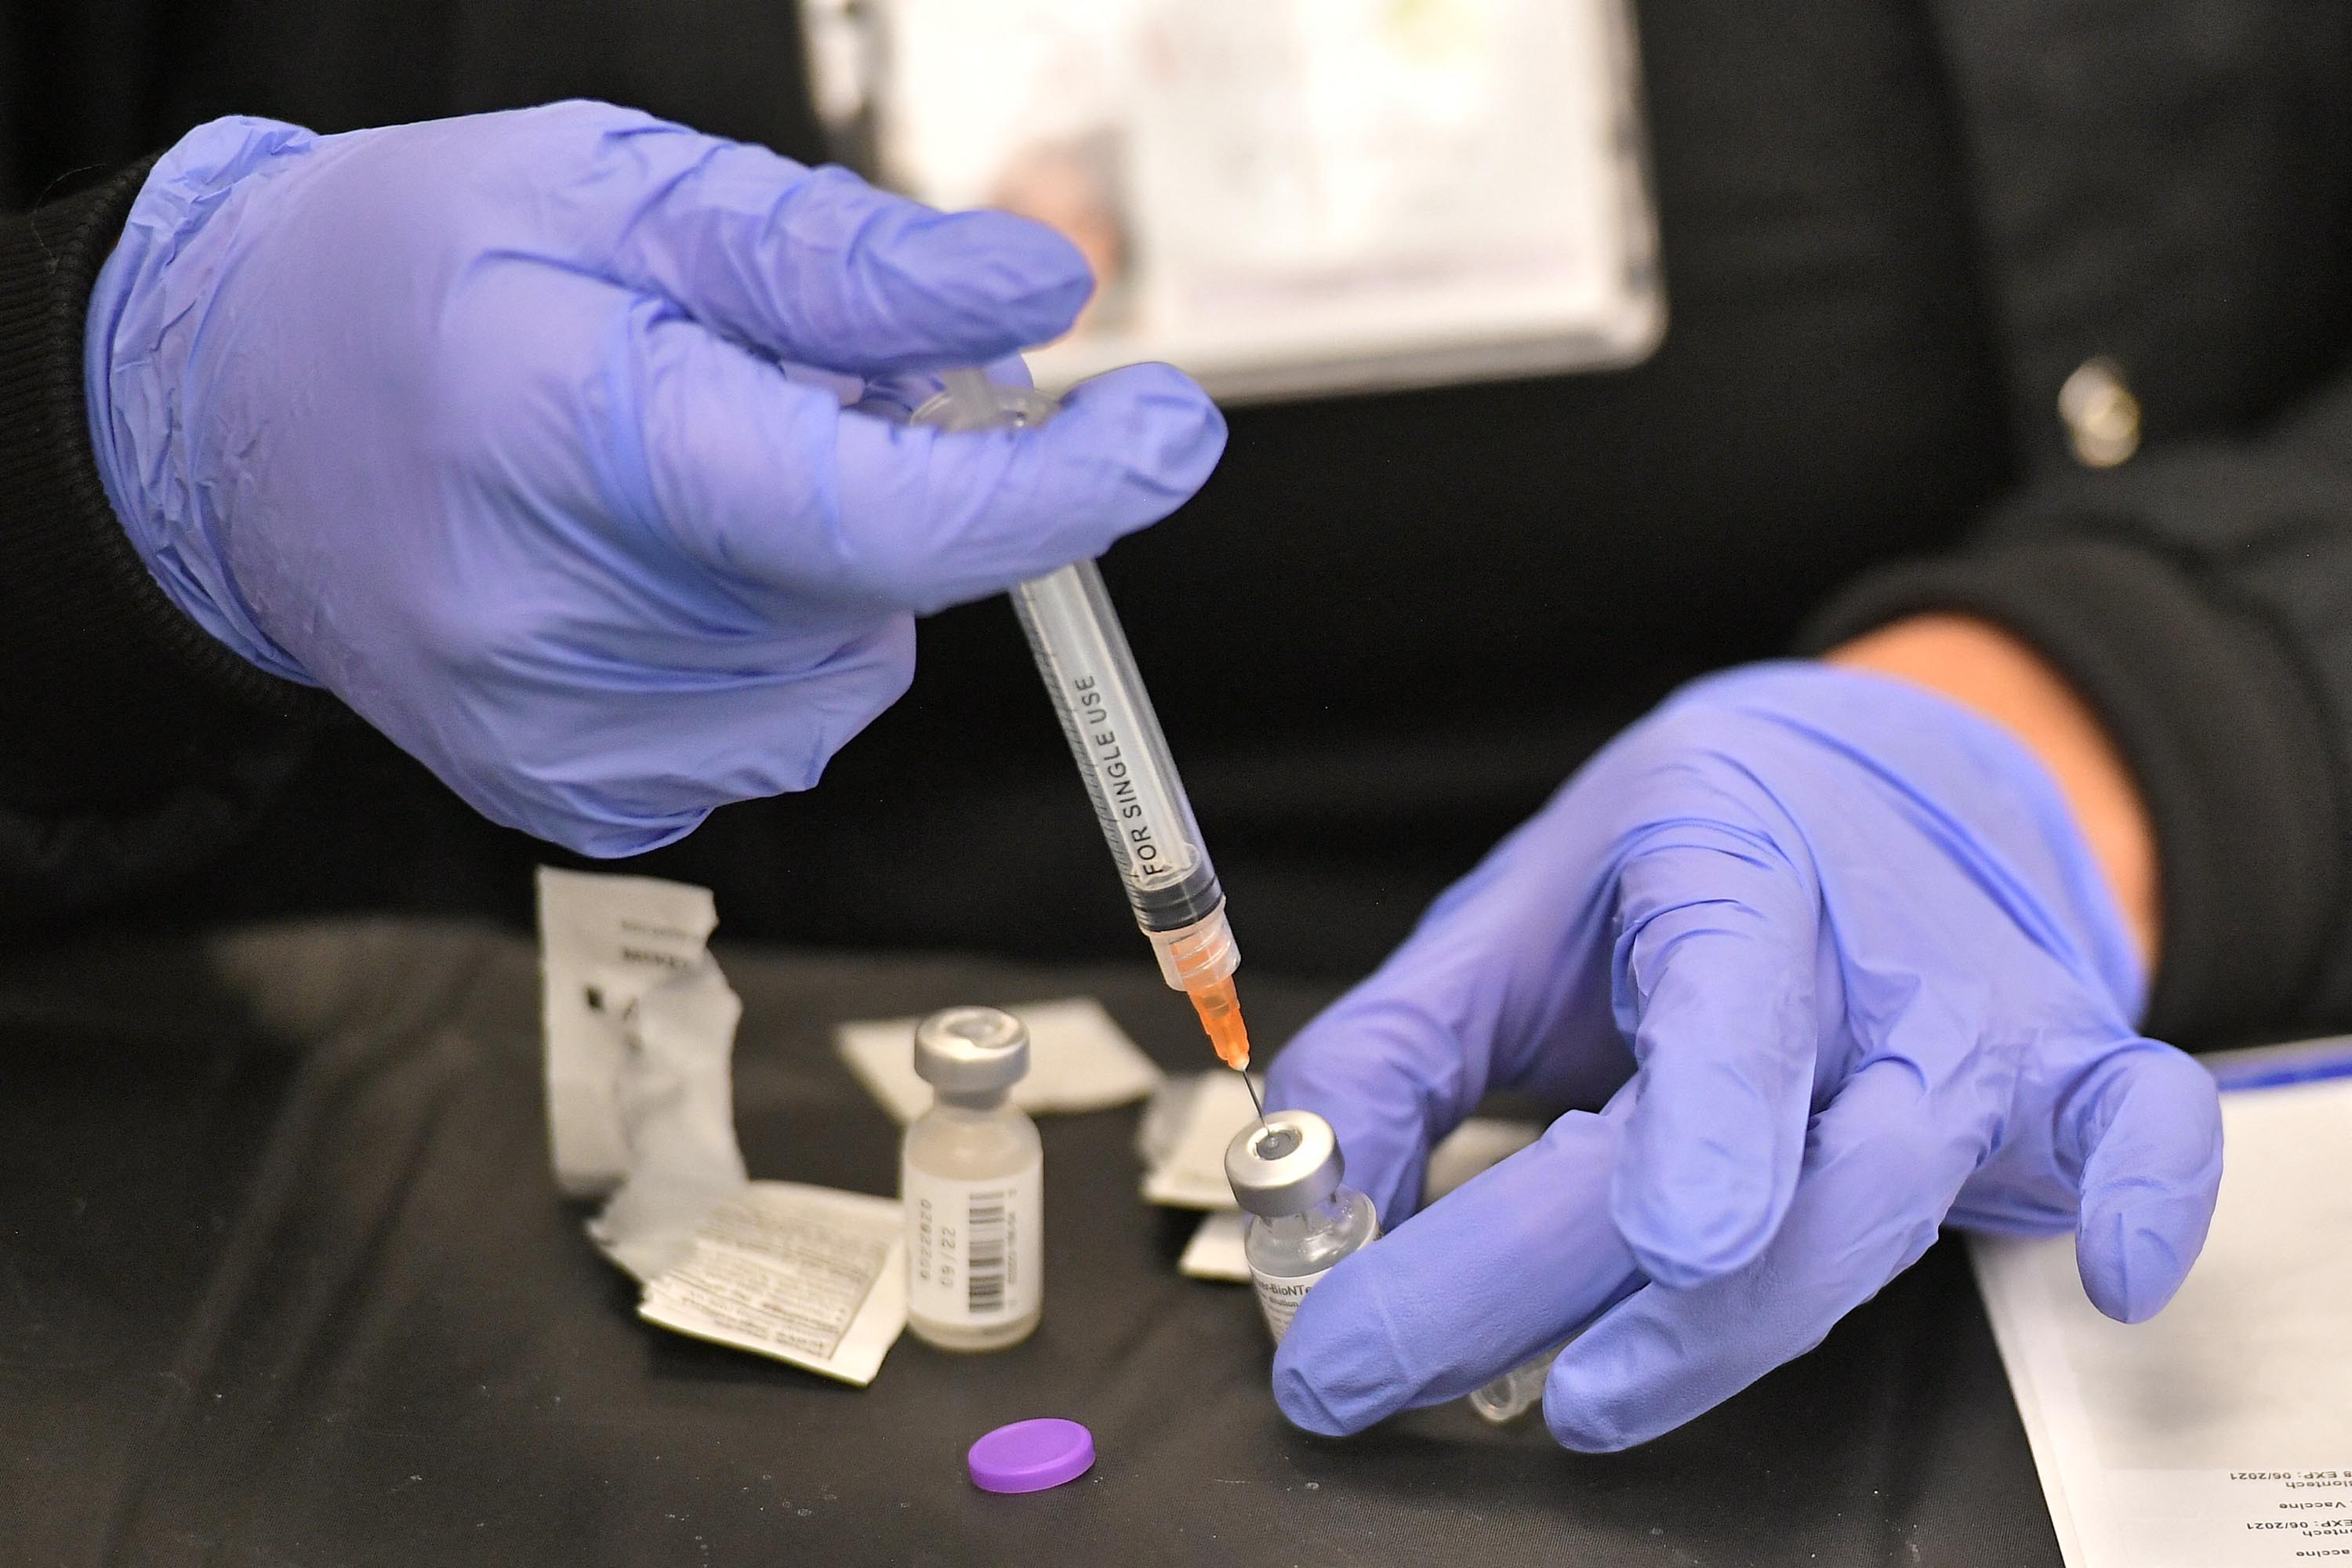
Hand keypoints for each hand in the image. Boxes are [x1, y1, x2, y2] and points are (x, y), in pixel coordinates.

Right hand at [83, 103, 1222, 853]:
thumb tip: (1036, 304)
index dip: (1051, 491)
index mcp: (565, 442)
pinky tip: (661, 566)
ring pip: (842, 673)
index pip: (871, 519)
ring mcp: (556, 737)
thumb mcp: (621, 189)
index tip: (1170, 434)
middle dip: (898, 482)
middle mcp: (551, 627)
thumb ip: (842, 264)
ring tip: (693, 469)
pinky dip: (772, 644)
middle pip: (870, 589)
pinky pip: (776, 733)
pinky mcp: (569, 796)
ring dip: (831, 567)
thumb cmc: (416, 272)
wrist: (222, 420)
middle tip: (787, 385)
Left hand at [1264, 661, 2222, 1449]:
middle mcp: (1867, 953)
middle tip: (1395, 1367)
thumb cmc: (1672, 861)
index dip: (1699, 1131)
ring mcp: (1979, 1018)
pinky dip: (2151, 1202)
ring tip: (1576, 1400)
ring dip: (1746, 1332)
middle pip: (1787, 1159)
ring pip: (1898, 1200)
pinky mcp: (2061, 1071)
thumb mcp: (1507, 918)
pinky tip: (2114, 1283)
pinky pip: (2144, 1132)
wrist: (1859, 785)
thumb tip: (1297, 1202)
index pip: (1725, 1006)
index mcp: (1727, 865)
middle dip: (1599, 1297)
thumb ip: (1390, 1052)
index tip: (1655, 1237)